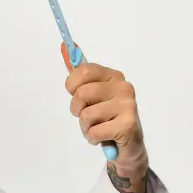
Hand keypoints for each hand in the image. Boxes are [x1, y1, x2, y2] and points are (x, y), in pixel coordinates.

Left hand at [65, 60, 149, 192]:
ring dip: (85, 127)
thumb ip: (79, 75)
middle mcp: (122, 87)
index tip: (76, 95)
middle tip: (88, 117)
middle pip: (81, 94)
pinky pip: (93, 132)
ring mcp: (127, 105)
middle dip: (77, 110)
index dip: (71, 86)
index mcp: (113, 76)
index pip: (82, 71)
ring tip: (97, 128)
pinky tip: (103, 138)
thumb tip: (65, 46)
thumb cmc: (106, 118)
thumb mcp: (92, 95)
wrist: (128, 146)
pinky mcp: (127, 125)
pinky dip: (92, 138)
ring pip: (85, 115)